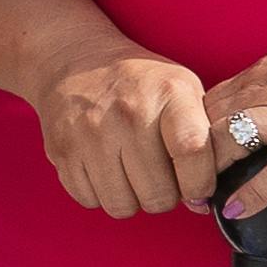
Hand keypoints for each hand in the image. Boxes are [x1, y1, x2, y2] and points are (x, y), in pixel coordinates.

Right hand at [38, 44, 221, 219]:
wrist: (76, 60)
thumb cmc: (140, 83)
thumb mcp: (184, 91)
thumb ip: (204, 141)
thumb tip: (201, 204)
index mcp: (168, 93)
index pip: (192, 152)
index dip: (200, 184)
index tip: (198, 188)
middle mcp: (128, 112)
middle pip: (158, 194)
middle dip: (165, 196)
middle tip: (160, 176)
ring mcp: (90, 133)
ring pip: (123, 206)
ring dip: (132, 199)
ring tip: (132, 172)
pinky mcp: (62, 151)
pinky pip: (90, 201)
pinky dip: (101, 194)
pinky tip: (105, 168)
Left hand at [197, 15, 266, 218]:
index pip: (211, 98)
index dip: (190, 129)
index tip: (183, 155)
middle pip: (208, 120)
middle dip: (186, 153)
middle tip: (178, 183)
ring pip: (231, 139)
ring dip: (207, 172)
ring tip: (195, 200)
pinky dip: (253, 193)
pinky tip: (236, 210)